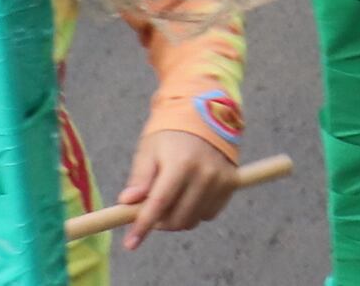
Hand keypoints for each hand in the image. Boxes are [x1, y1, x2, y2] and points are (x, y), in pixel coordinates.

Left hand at [114, 130, 240, 246]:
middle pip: (177, 219)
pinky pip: (210, 214)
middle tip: (151, 212)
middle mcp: (204, 173)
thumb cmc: (172, 135)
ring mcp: (221, 179)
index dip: (143, 226)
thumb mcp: (149, 151)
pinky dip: (196, 212)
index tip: (130, 244)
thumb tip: (127, 202)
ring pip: (194, 220)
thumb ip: (140, 178)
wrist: (208, 115)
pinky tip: (190, 196)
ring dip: (178, 219)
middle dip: (159, 222)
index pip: (159, 203)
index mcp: (181, 163)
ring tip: (171, 201)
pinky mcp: (231, 183)